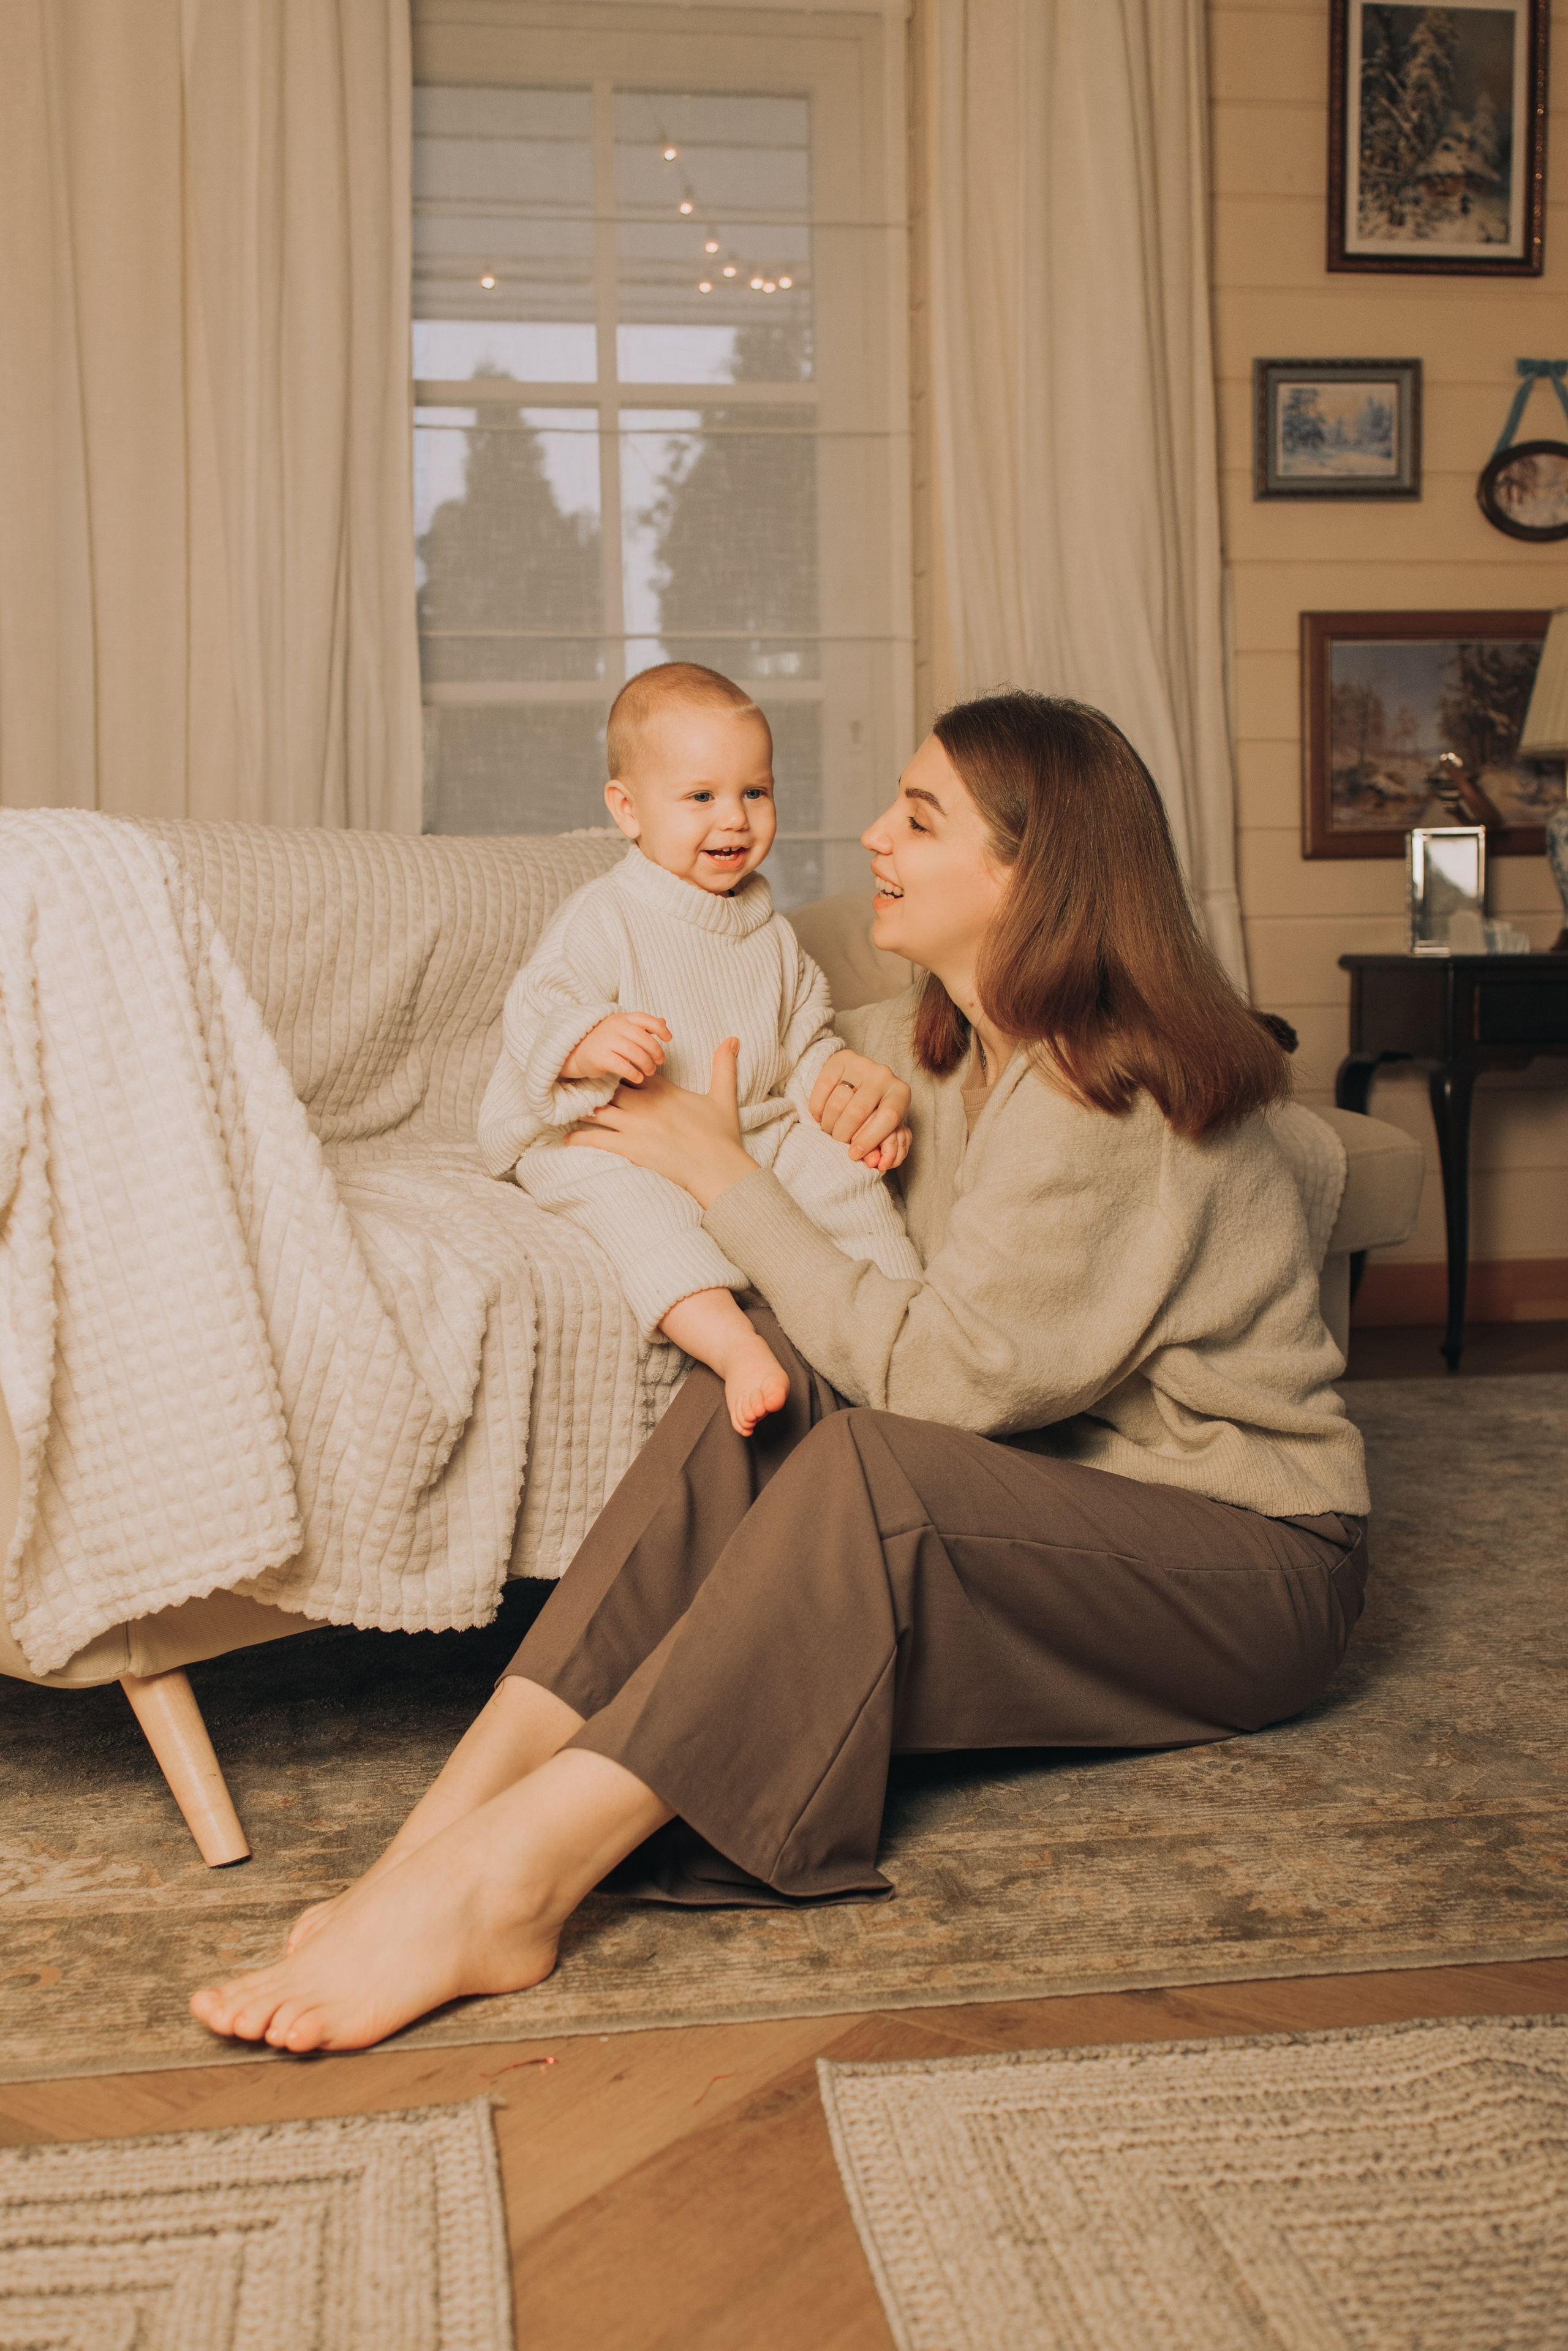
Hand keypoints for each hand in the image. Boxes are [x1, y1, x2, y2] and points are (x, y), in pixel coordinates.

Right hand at [560, 1011, 671, 1085]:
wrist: (576, 1050)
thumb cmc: (604, 1040)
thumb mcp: (622, 1028)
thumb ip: (642, 1026)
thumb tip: (664, 1021)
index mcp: (622, 1018)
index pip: (645, 1019)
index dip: (659, 1028)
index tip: (668, 1039)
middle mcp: (615, 1027)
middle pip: (642, 1038)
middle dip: (655, 1051)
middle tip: (659, 1062)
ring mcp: (606, 1041)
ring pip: (634, 1052)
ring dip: (647, 1064)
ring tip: (650, 1072)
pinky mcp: (600, 1057)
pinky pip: (622, 1066)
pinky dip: (633, 1073)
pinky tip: (638, 1077)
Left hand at [566, 1040, 756, 1209]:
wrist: (717, 1167)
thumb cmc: (721, 1135)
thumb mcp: (723, 1096)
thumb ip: (724, 1065)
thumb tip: (733, 1039)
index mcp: (663, 1090)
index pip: (633, 1070)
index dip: (619, 1066)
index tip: (607, 1063)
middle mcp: (644, 1104)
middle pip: (609, 1088)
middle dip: (595, 1085)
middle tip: (576, 1083)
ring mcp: (635, 1126)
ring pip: (598, 1111)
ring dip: (582, 1109)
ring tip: (566, 1108)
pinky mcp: (630, 1148)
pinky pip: (597, 1140)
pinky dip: (580, 1138)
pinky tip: (567, 1139)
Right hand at [809, 1050, 912, 1170]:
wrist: (861, 1081)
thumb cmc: (876, 1112)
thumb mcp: (888, 1131)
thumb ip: (889, 1150)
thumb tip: (881, 1164)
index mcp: (901, 1093)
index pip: (888, 1117)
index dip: (870, 1139)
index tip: (854, 1153)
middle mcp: (884, 1075)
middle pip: (858, 1112)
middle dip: (843, 1135)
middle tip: (838, 1142)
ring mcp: (862, 1064)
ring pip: (837, 1103)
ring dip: (828, 1124)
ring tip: (830, 1129)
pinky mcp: (840, 1059)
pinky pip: (822, 1088)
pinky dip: (817, 1109)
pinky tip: (820, 1116)